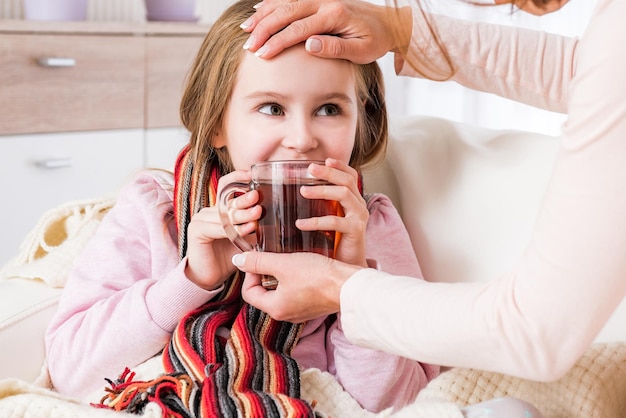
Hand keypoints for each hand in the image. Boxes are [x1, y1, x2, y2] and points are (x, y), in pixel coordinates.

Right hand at [185, 170, 261, 289]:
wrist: (209, 278)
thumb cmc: (229, 257)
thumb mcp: (245, 236)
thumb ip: (253, 224)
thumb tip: (273, 213)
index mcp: (219, 209)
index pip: (226, 186)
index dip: (238, 178)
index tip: (253, 176)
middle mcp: (209, 211)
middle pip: (228, 199)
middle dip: (245, 198)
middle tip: (258, 197)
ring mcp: (201, 219)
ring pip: (225, 214)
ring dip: (242, 215)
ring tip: (257, 215)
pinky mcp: (196, 231)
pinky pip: (218, 227)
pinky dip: (233, 229)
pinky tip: (246, 230)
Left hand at [235, 251, 359, 322]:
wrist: (350, 285)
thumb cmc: (318, 276)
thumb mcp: (283, 264)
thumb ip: (258, 262)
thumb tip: (237, 260)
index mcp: (275, 308)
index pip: (248, 292)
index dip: (249, 272)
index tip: (259, 257)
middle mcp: (286, 314)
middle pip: (264, 292)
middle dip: (265, 273)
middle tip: (272, 256)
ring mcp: (301, 311)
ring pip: (280, 292)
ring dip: (280, 275)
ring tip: (287, 259)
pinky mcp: (313, 305)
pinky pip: (295, 293)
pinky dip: (294, 280)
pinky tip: (302, 266)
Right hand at [242, 0, 411, 62]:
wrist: (387, 23)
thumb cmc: (374, 40)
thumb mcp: (361, 51)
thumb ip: (336, 48)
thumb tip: (309, 45)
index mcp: (334, 16)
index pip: (299, 29)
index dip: (278, 41)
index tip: (262, 54)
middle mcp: (325, 2)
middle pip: (287, 12)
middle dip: (264, 28)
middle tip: (248, 45)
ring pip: (285, 2)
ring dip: (263, 15)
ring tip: (246, 29)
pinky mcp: (318, 0)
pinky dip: (272, 5)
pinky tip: (258, 12)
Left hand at [300, 159, 368, 266]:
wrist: (348, 268)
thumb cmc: (335, 244)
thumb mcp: (328, 219)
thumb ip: (320, 207)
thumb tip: (296, 194)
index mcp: (353, 201)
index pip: (351, 176)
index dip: (339, 166)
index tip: (325, 159)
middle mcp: (359, 206)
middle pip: (347, 180)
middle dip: (328, 172)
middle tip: (309, 169)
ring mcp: (359, 217)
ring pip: (343, 194)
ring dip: (322, 190)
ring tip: (302, 191)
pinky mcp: (356, 231)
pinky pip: (335, 221)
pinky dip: (315, 221)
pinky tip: (300, 223)